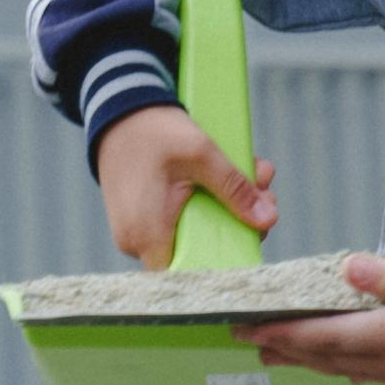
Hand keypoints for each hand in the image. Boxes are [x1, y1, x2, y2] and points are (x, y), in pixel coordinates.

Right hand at [95, 104, 277, 266]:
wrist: (118, 111)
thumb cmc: (153, 131)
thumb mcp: (201, 154)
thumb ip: (234, 189)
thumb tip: (267, 219)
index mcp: (147, 234)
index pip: (191, 273)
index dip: (227, 261)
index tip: (253, 235)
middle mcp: (137, 242)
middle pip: (199, 253)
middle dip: (238, 223)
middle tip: (263, 193)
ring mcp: (137, 232)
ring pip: (194, 235)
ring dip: (225, 209)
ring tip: (250, 177)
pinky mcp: (143, 220)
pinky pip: (180, 223)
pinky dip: (206, 204)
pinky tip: (225, 179)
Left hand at [239, 251, 384, 384]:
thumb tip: (348, 270)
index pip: (323, 337)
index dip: (281, 333)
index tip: (247, 325)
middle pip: (323, 357)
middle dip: (281, 348)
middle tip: (244, 338)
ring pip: (340, 368)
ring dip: (304, 359)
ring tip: (273, 352)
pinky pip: (364, 372)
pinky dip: (338, 365)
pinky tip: (334, 364)